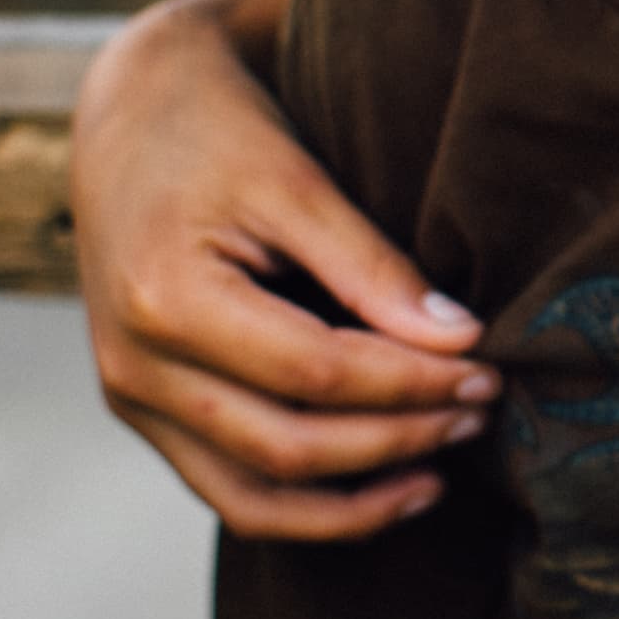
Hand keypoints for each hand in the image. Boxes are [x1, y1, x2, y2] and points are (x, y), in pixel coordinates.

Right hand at [72, 0, 500, 538]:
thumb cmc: (216, 133)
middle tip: (482, 414)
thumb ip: (372, 266)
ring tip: (442, 472)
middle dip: (397, 440)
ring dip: (356, 501)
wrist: (130, 116)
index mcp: (166, 302)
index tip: (488, 371)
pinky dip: (308, 502)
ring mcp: (131, 398)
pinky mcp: (145, 409)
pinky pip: (229, 485)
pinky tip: (384, 484)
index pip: (315, 373)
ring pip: (252, 497)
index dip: (412, 384)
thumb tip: (461, 340)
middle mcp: (134, 368)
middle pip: (285, 447)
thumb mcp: (297, 181)